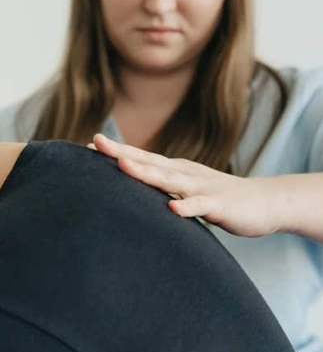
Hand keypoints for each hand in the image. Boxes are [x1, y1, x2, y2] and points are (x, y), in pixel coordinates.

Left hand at [89, 134, 286, 236]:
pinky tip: (172, 209)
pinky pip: (201, 206)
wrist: (264, 202)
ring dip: (147, 173)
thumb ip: (158, 190)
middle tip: (96, 143)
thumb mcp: (182, 191)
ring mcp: (201, 187)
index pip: (140, 158)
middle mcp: (184, 174)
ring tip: (124, 166)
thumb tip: (128, 192)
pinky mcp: (219, 205)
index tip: (88, 145)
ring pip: (170, 180)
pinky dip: (187, 207)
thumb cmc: (217, 197)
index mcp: (174, 171)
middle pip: (149, 162)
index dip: (115, 151)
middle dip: (122, 153)